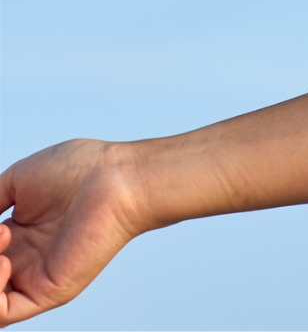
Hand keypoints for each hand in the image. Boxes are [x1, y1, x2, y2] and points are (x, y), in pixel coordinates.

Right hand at [0, 139, 151, 326]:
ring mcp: (35, 277)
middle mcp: (24, 259)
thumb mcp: (16, 181)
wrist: (117, 177)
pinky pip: (3, 315)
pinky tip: (5, 262)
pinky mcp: (50, 291)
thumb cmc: (80, 170)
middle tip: (1, 231)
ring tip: (3, 236)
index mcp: (18, 235)